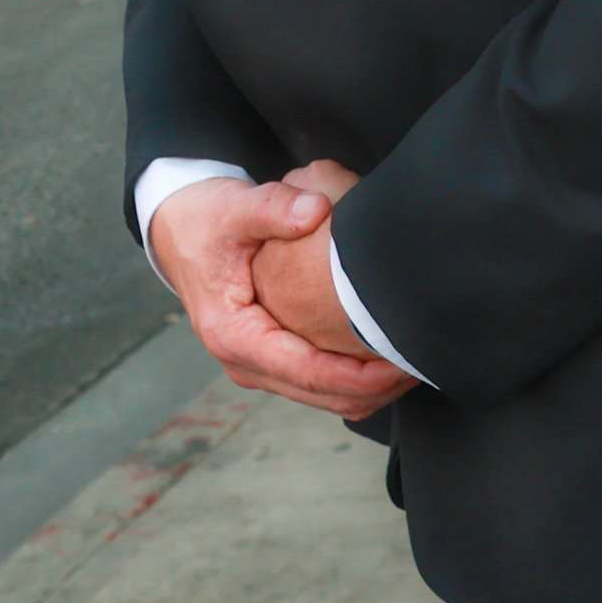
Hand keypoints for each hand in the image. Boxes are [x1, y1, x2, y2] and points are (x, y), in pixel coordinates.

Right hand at [146, 174, 411, 415]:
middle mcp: (244, 361)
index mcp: (234, 335)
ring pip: (322, 395)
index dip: (358, 373)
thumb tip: (315, 210)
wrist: (178, 228)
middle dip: (374, 388)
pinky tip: (385, 354)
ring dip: (367, 387)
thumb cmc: (205, 219)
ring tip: (413, 363)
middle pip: (321, 394)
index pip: (307, 371)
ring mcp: (257, 363)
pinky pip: (317, 380)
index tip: (401, 364)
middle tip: (423, 365)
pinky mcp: (270, 354)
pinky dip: (352, 376)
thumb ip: (273, 207)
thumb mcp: (234, 207)